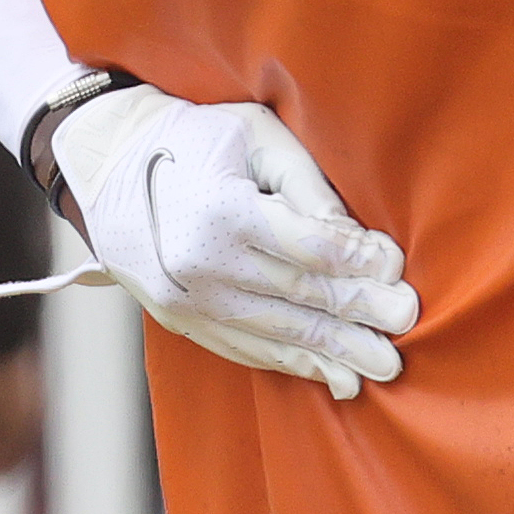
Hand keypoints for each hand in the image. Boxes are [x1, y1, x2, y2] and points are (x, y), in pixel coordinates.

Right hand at [52, 85, 417, 396]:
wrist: (107, 162)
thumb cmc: (196, 136)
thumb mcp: (256, 137)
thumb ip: (308, 190)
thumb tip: (361, 244)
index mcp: (221, 212)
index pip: (307, 247)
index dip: (357, 262)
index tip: (398, 272)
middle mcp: (199, 264)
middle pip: (298, 296)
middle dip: (358, 315)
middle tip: (406, 326)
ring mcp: (185, 299)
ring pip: (276, 333)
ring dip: (334, 352)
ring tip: (383, 366)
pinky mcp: (179, 318)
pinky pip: (245, 347)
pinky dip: (292, 363)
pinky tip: (333, 376)